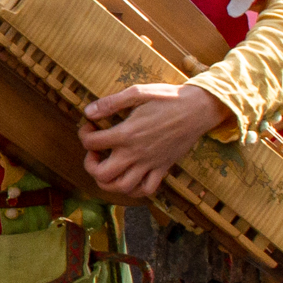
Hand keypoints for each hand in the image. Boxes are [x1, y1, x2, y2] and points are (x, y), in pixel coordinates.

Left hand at [78, 82, 228, 200]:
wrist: (198, 109)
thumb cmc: (167, 98)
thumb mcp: (137, 92)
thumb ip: (110, 103)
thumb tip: (88, 111)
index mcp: (127, 134)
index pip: (91, 143)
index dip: (83, 134)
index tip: (89, 126)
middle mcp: (136, 153)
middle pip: (102, 174)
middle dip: (90, 165)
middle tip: (94, 153)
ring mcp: (150, 164)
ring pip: (123, 187)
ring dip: (109, 182)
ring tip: (108, 167)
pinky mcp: (163, 168)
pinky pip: (147, 189)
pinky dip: (135, 189)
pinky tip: (130, 176)